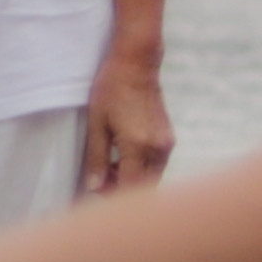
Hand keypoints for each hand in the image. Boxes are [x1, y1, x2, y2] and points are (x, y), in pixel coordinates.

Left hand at [86, 59, 177, 196]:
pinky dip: (140, 168)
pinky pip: (156, 164)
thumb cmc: (111, 90)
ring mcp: (166, 144)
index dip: (113, 196)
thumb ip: (96, 158)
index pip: (130, 187)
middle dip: (122, 191)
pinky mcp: (168, 138)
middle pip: (144, 186)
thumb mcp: (96, 124)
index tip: (95, 194)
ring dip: (131, 179)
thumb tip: (93, 187)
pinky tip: (121, 158)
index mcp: (138, 146)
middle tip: (98, 183)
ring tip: (107, 168)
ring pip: (152, 177)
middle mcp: (157, 149)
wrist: (136, 65)